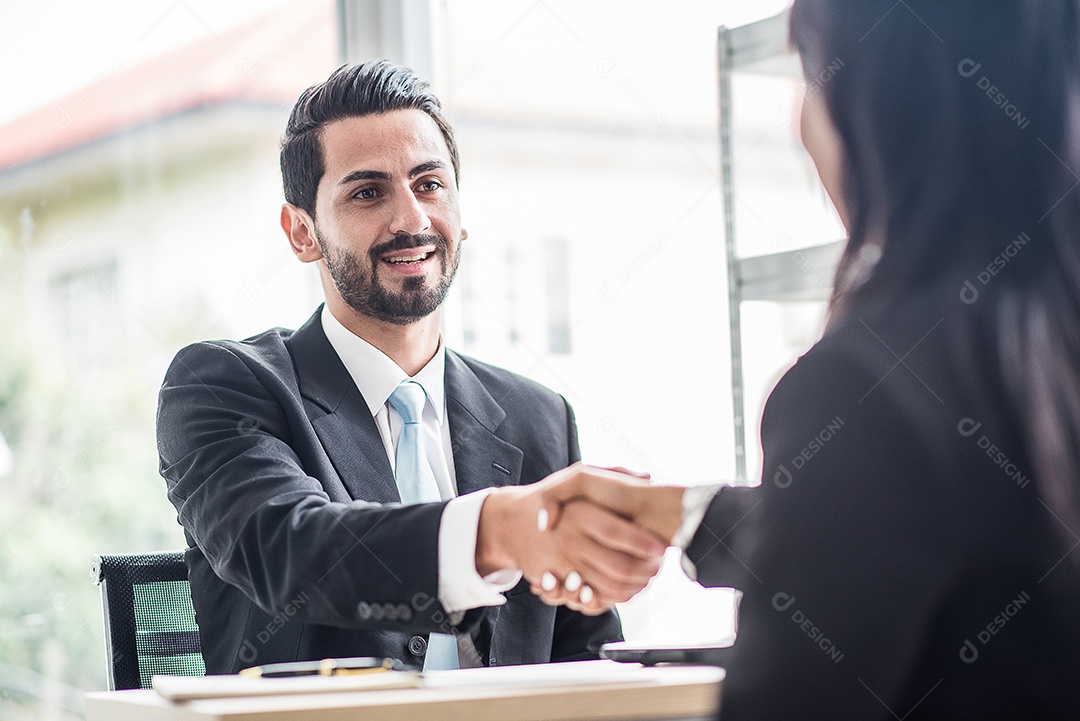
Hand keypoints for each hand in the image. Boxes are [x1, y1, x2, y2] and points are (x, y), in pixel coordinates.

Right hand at [475, 464, 668, 613]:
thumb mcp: (578, 477)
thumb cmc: (549, 496)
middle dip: (644, 570)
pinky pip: (589, 599)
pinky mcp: (557, 583)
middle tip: (658, 567)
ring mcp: (564, 564)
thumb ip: (613, 474)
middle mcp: (571, 541)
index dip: (641, 541)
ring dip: (632, 586)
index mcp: (580, 514)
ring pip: (608, 586)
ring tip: (645, 579)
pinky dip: (609, 598)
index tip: (660, 546)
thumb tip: (647, 477)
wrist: (510, 522)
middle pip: (618, 565)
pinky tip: (621, 589)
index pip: (617, 531)